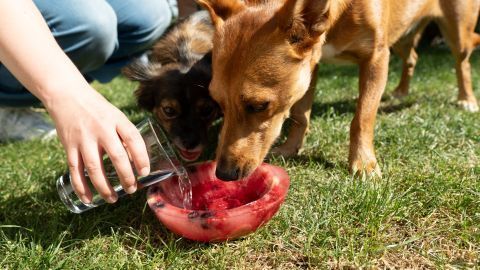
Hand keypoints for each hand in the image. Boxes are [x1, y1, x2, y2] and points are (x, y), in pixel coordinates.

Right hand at [46, 85, 149, 202]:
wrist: (68, 96)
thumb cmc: (98, 110)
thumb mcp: (116, 116)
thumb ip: (125, 136)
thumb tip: (136, 161)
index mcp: (117, 120)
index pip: (134, 139)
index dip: (142, 157)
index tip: (145, 172)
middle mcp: (101, 129)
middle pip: (117, 156)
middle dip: (126, 177)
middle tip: (132, 189)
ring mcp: (84, 139)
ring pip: (95, 168)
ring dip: (104, 187)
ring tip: (113, 199)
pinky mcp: (69, 146)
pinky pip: (75, 171)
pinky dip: (81, 187)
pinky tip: (88, 199)